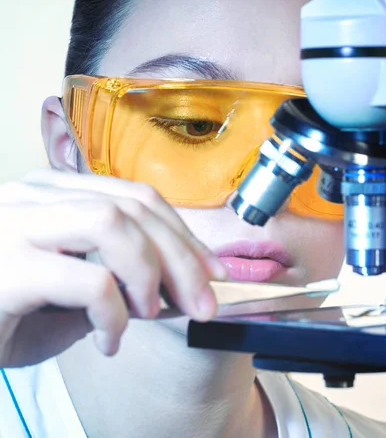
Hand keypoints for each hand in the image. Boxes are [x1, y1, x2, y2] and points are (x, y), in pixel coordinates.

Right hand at [0, 169, 226, 367]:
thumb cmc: (7, 315)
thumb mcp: (73, 292)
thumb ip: (122, 278)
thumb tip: (183, 284)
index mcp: (51, 194)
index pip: (135, 197)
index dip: (183, 233)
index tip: (213, 271)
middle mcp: (30, 197)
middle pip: (132, 207)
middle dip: (182, 257)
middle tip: (204, 304)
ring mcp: (13, 226)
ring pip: (111, 223)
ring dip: (149, 272)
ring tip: (150, 313)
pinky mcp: (5, 267)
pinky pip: (86, 278)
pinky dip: (113, 313)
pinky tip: (109, 341)